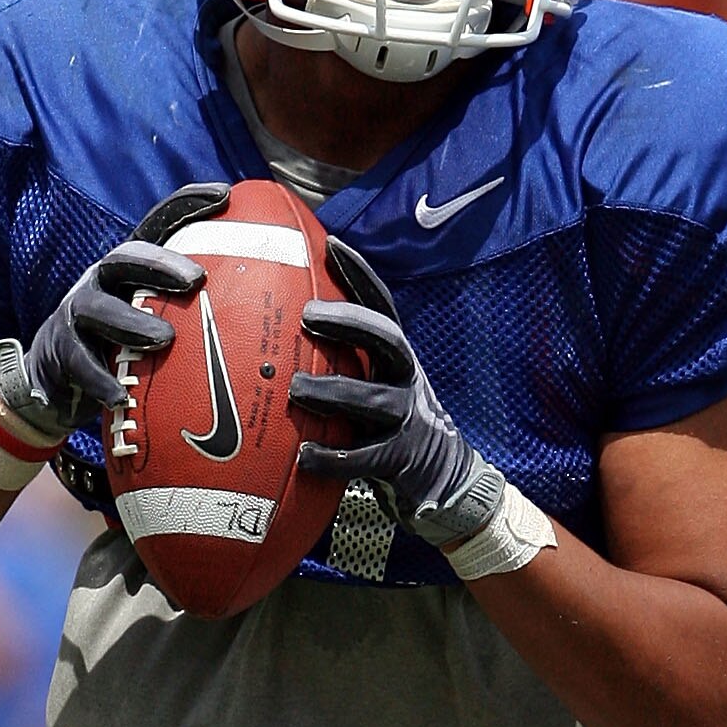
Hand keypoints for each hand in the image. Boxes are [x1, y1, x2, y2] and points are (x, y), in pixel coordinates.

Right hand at [10, 183, 232, 434]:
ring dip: (132, 322)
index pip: (157, 225)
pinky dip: (101, 379)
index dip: (187, 205)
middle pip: (126, 258)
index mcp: (131, 267)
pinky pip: (81, 363)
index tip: (225, 194)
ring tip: (165, 339)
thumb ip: (198, 312)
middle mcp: (102, 280)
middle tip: (196, 279)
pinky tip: (121, 395)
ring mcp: (77, 314)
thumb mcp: (155, 318)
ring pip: (99, 309)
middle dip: (160, 263)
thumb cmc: (123, 346)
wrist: (57, 380)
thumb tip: (270, 317)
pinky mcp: (61, 352)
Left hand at [291, 240, 503, 548]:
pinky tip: (303, 454)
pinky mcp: (402, 462)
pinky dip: (334, 457)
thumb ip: (345, 363)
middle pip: (387, 341)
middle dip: (351, 323)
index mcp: (398, 358)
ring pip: (374, 399)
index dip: (360, 275)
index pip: (382, 307)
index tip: (331, 244)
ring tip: (296, 387)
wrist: (446, 482)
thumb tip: (280, 334)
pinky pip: (366, 458)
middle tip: (308, 315)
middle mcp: (407, 381)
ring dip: (334, 391)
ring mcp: (408, 420)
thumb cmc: (391, 426)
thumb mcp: (376, 385)